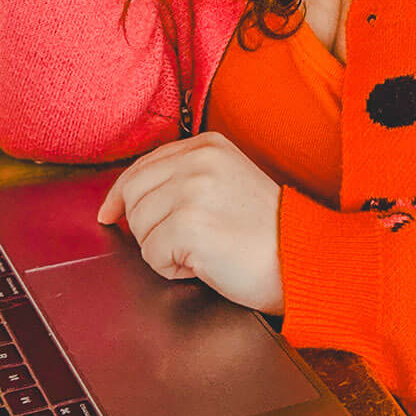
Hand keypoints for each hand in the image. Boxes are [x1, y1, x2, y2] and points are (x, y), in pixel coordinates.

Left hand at [96, 132, 284, 313]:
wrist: (305, 259)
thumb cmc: (269, 232)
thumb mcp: (228, 182)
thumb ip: (186, 177)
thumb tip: (129, 198)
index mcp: (207, 146)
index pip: (142, 166)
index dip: (121, 194)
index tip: (110, 213)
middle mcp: (199, 161)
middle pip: (133, 195)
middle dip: (146, 227)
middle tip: (178, 244)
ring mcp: (192, 191)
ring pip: (139, 227)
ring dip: (162, 249)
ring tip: (202, 251)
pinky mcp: (188, 226)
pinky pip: (152, 255)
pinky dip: (172, 269)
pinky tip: (204, 265)